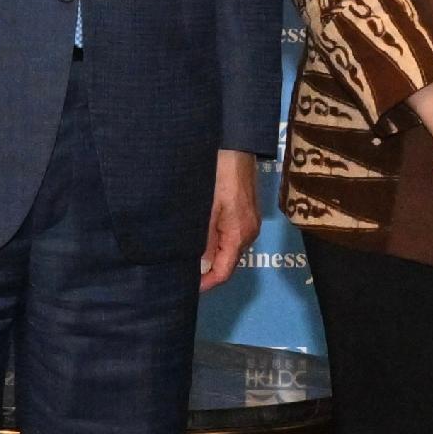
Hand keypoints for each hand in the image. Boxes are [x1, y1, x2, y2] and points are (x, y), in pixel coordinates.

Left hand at [199, 150, 261, 290]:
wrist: (237, 147)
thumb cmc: (220, 174)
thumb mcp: (206, 208)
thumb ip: (204, 238)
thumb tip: (199, 264)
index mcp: (239, 234)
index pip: (224, 272)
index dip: (206, 283)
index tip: (188, 286)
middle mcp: (249, 233)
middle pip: (228, 263)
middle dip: (207, 270)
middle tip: (183, 271)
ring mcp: (249, 223)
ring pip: (229, 249)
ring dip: (212, 255)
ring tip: (188, 255)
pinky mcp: (246, 214)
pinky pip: (232, 236)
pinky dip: (217, 242)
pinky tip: (201, 237)